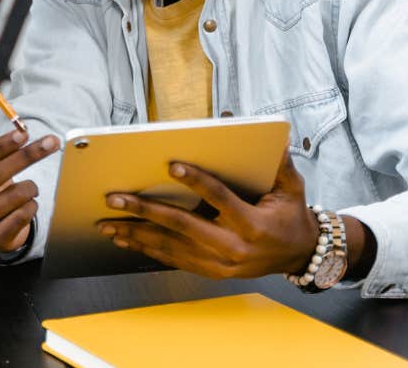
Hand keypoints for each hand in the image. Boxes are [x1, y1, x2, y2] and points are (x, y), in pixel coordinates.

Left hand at [96, 148, 319, 278]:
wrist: (300, 255)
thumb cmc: (291, 215)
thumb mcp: (292, 187)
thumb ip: (279, 162)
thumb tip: (269, 135)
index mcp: (253, 224)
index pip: (220, 199)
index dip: (196, 181)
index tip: (171, 165)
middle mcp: (234, 247)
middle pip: (182, 226)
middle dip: (145, 211)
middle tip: (116, 199)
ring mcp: (221, 264)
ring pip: (171, 248)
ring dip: (137, 234)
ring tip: (108, 223)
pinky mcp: (212, 272)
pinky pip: (174, 260)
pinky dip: (148, 249)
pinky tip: (127, 240)